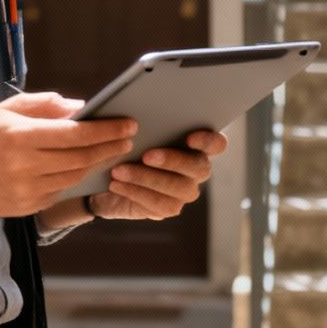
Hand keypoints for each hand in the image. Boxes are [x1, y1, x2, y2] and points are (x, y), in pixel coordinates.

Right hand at [0, 93, 135, 217]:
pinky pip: (60, 191)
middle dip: (110, 147)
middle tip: (128, 138)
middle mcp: (24, 166)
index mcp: (20, 137)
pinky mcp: (27, 207)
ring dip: (96, 163)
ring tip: (110, 150)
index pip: (75, 134)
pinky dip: (74, 178)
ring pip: (75, 177)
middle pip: (81, 158)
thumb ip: (47, 106)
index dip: (106, 129)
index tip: (128, 124)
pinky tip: (84, 166)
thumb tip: (81, 108)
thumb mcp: (9, 109)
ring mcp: (26, 190)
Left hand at [87, 130, 225, 220]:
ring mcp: (185, 191)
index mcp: (197, 146)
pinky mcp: (168, 208)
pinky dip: (134, 192)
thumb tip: (137, 118)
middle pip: (199, 167)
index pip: (216, 144)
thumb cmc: (128, 146)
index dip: (208, 142)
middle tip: (146, 156)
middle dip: (172, 160)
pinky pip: (157, 203)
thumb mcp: (135, 133)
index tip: (189, 138)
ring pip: (176, 188)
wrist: (110, 177)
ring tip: (119, 171)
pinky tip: (116, 184)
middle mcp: (197, 170)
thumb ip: (148, 124)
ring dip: (146, 178)